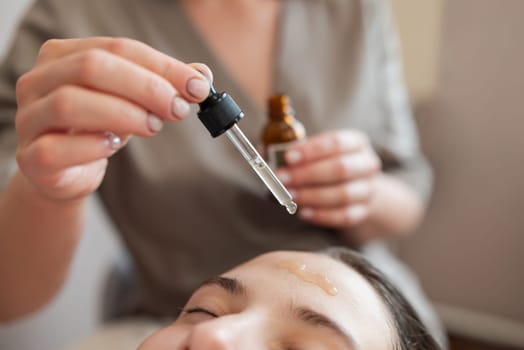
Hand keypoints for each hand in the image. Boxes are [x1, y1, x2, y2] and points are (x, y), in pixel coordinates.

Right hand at [15, 37, 212, 201]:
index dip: (163, 66)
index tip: (198, 86)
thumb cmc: (97, 129)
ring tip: (153, 126)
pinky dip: (93, 146)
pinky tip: (114, 145)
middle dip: (146, 87)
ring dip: (123, 114)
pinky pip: (57, 147)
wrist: (64, 172)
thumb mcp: (132, 102)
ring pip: (71, 103)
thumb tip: (202, 76)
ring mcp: (29, 117)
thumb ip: (163, 86)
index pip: (118, 48)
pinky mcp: (30, 157)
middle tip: (178, 109)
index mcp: (64, 55)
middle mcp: (39, 80)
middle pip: (92, 68)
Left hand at [276, 130, 380, 228]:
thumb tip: (263, 151)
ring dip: (312, 196)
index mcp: (356, 142)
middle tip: (283, 178)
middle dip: (307, 174)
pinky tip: (304, 213)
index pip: (336, 142)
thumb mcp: (315, 150)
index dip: (311, 150)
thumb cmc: (328, 164)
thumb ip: (291, 150)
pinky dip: (322, 215)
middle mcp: (366, 164)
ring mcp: (367, 189)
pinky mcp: (363, 211)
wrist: (357, 185)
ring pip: (343, 194)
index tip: (288, 156)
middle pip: (340, 169)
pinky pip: (344, 216)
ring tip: (290, 196)